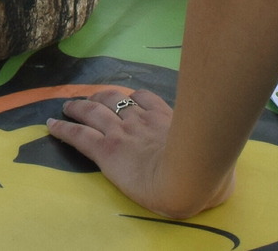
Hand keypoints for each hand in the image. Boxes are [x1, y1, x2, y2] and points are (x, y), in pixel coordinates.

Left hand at [48, 89, 232, 219]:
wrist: (188, 178)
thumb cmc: (208, 174)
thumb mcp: (216, 163)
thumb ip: (215, 166)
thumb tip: (226, 180)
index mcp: (167, 121)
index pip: (145, 99)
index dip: (133, 98)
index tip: (127, 98)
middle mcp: (142, 121)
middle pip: (117, 98)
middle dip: (102, 95)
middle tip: (92, 98)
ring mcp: (122, 133)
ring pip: (93, 111)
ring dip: (78, 106)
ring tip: (67, 106)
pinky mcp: (106, 150)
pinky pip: (79, 135)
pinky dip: (63, 128)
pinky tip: (51, 125)